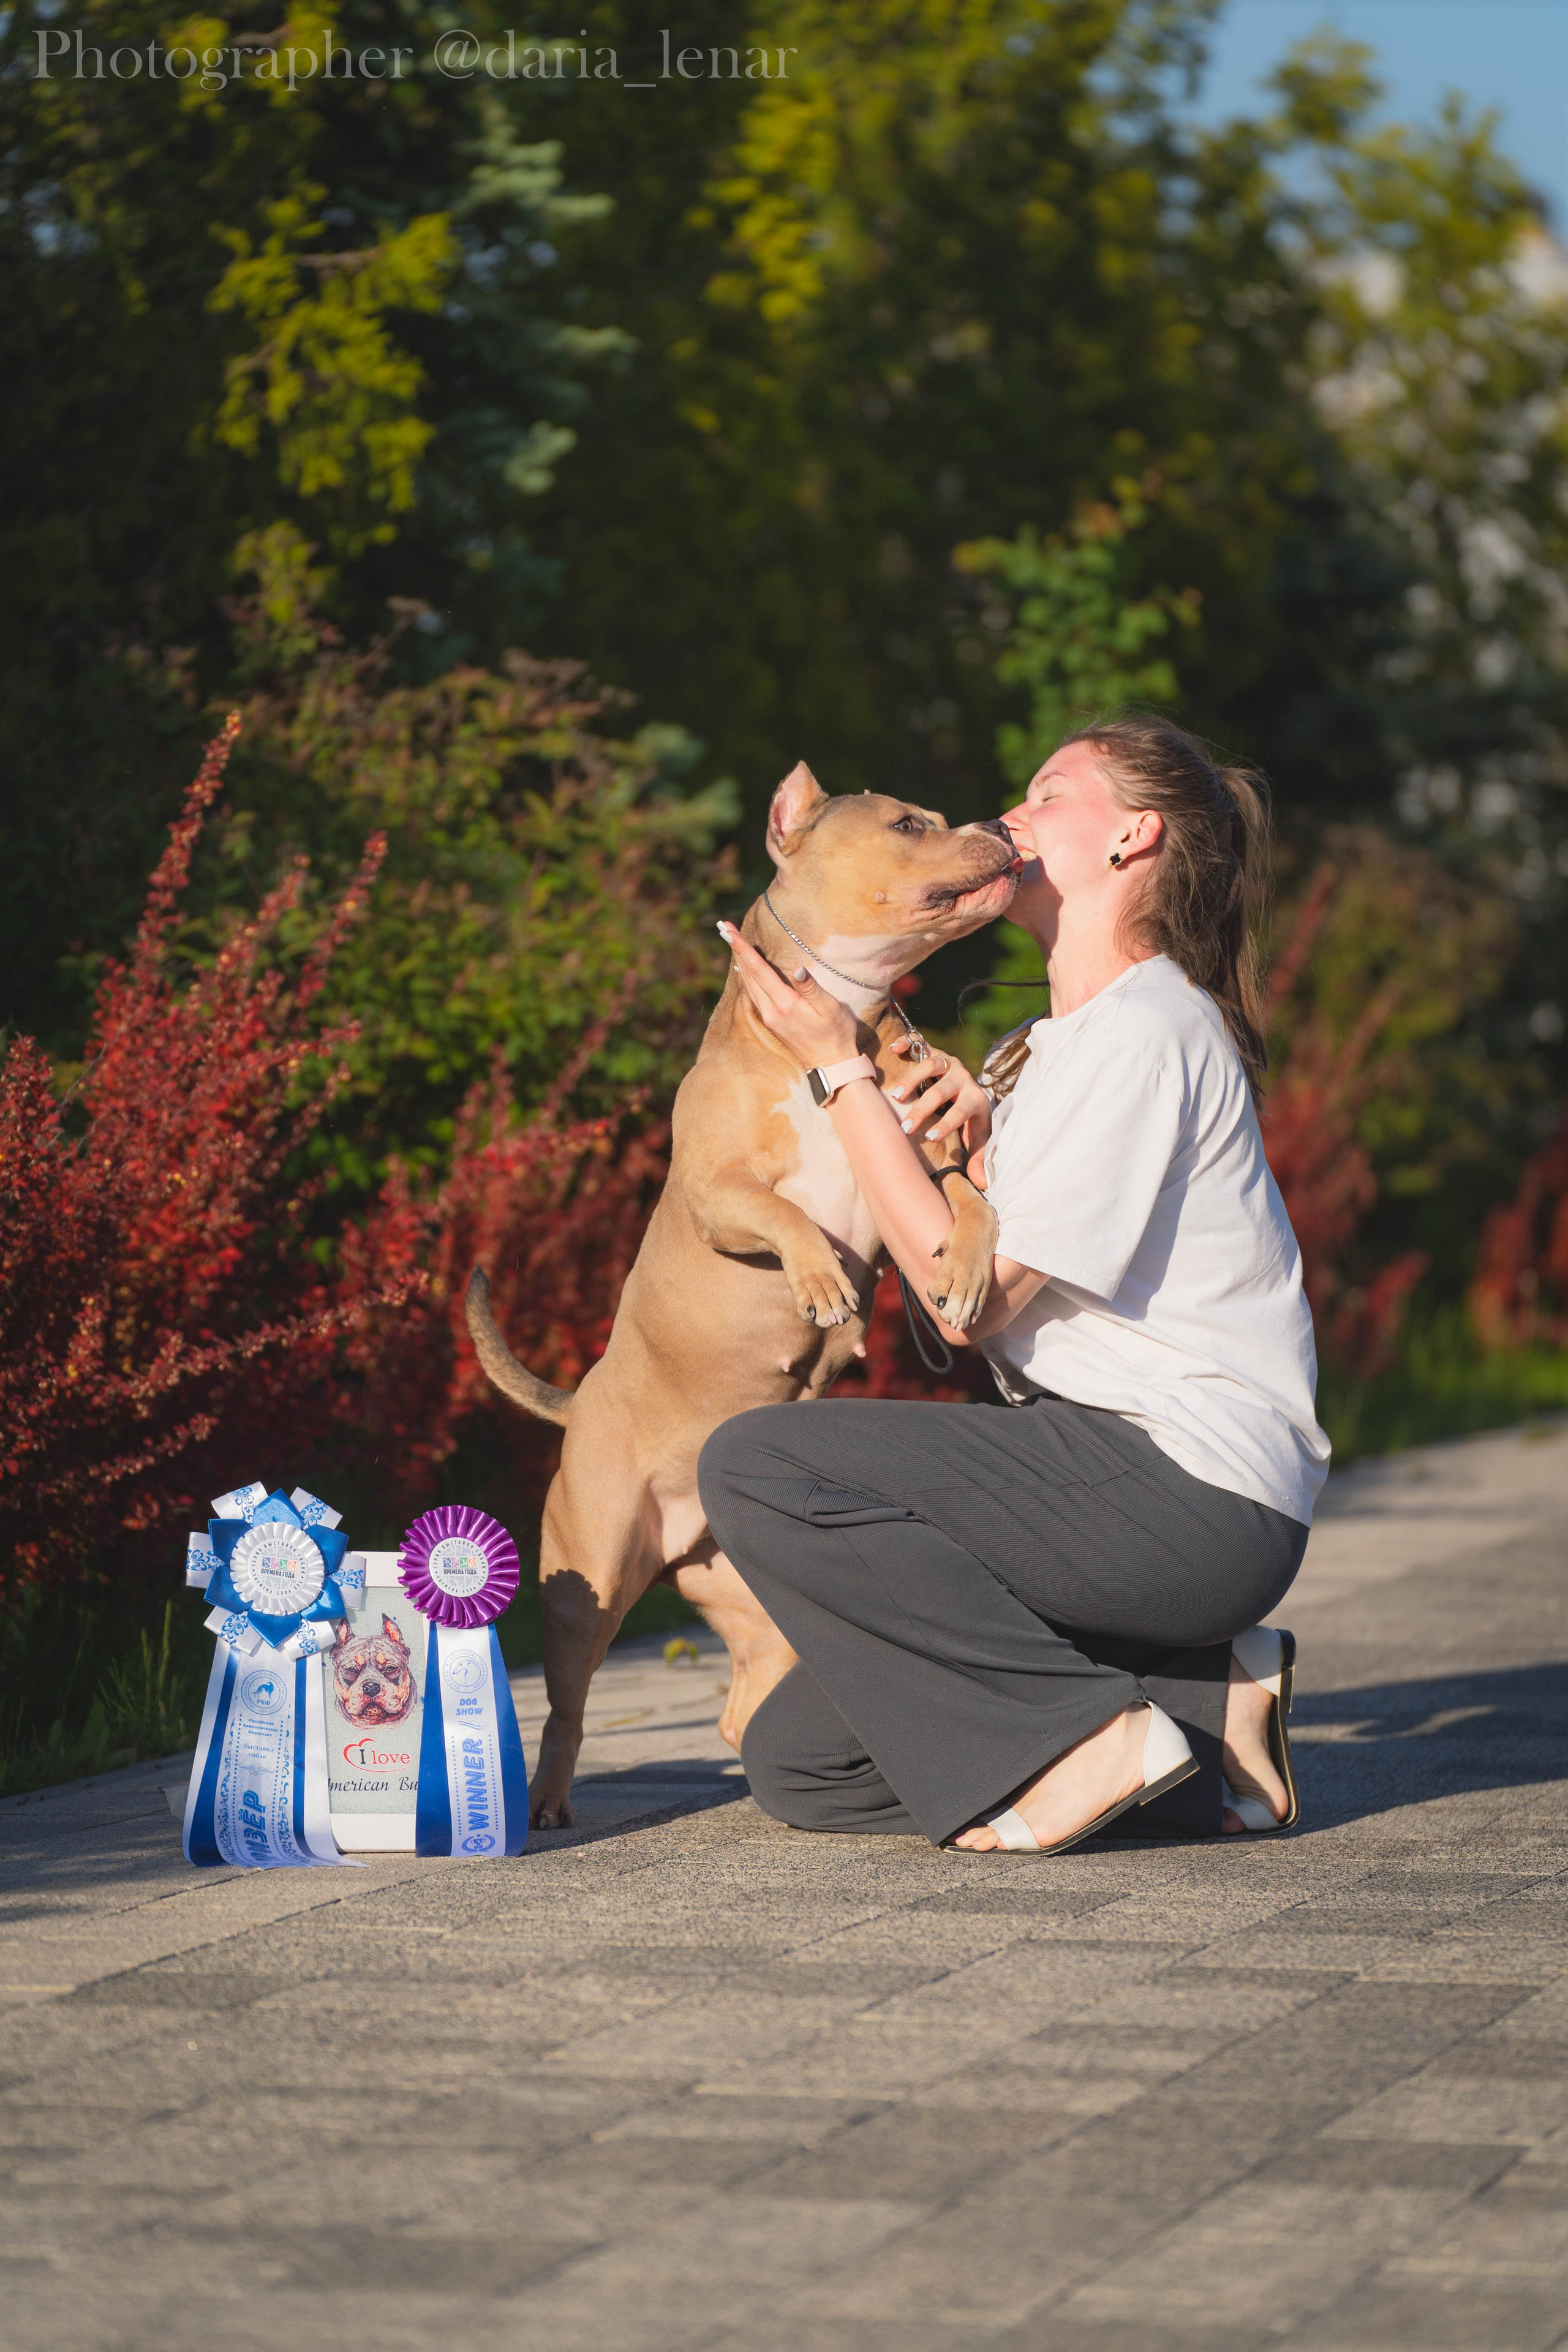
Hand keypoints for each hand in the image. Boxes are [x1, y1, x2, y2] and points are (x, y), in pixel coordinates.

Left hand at [718, 921, 858, 1067]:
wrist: (831, 1065)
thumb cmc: (836, 1034)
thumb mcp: (830, 1008)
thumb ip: (811, 988)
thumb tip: (797, 969)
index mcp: (784, 1004)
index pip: (759, 970)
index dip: (743, 949)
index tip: (729, 932)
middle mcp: (771, 1011)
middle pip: (748, 975)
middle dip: (735, 950)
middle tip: (723, 928)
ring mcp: (769, 1017)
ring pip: (748, 984)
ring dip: (739, 961)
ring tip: (730, 942)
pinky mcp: (772, 1021)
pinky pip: (753, 993)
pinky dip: (746, 977)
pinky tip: (743, 969)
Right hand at [887, 1038, 991, 1154]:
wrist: (972, 1090)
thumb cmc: (972, 1120)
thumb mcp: (978, 1138)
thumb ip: (979, 1158)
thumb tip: (983, 1183)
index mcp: (975, 1099)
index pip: (961, 1111)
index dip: (946, 1124)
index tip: (929, 1138)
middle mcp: (962, 1077)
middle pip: (942, 1090)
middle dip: (923, 1108)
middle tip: (906, 1126)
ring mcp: (948, 1063)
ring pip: (931, 1064)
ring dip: (912, 1079)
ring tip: (896, 1096)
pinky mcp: (935, 1052)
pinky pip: (921, 1043)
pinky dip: (908, 1043)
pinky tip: (894, 1049)